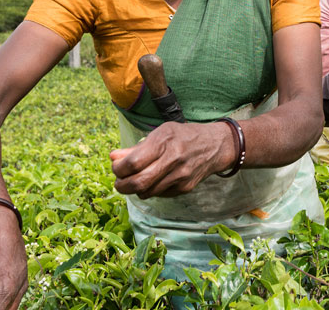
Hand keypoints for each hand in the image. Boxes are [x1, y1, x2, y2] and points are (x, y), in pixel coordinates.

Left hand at [110, 121, 234, 197]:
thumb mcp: (160, 133)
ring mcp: (180, 176)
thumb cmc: (183, 136)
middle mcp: (173, 159)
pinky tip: (153, 181)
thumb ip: (136, 148)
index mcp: (164, 141)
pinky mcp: (185, 188)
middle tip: (119, 182)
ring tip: (135, 180)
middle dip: (122, 185)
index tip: (116, 167)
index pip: (133, 163)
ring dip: (135, 189)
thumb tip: (113, 157)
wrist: (215, 146)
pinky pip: (159, 194)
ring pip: (147, 192)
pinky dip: (151, 190)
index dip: (118, 169)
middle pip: (138, 182)